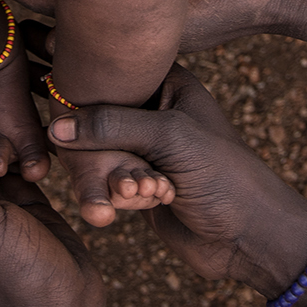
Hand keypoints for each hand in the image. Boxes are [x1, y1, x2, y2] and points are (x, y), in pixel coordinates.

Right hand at [48, 66, 306, 294]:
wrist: (251, 236)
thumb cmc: (222, 173)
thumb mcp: (166, 137)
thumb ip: (109, 126)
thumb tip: (55, 127)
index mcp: (168, 82)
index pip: (115, 69)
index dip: (87, 79)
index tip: (56, 84)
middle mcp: (155, 112)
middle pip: (100, 116)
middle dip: (103, 145)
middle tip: (128, 165)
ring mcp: (148, 149)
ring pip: (102, 155)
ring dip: (119, 176)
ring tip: (149, 190)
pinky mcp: (142, 185)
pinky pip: (111, 184)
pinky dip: (125, 196)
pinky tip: (155, 202)